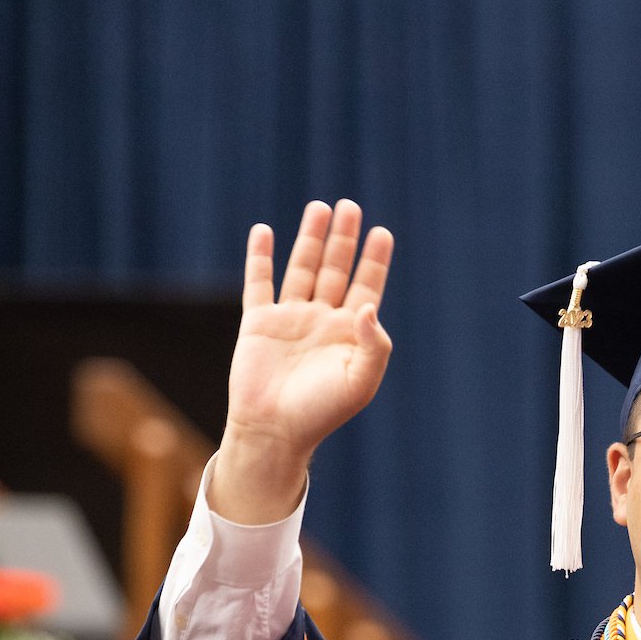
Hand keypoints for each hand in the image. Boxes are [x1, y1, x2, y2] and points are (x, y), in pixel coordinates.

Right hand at [212, 200, 393, 522]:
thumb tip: (369, 306)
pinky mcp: (259, 323)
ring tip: (319, 208)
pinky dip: (260, 257)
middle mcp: (322, 320)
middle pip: (335, 269)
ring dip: (310, 239)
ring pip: (302, 268)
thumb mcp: (361, 381)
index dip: (374, 260)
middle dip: (343, 239)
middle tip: (350, 206)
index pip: (366, 287)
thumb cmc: (322, 412)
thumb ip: (374, 344)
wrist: (275, 432)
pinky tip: (264, 231)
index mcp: (350, 334)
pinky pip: (260, 283)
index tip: (381, 233)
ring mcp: (290, 319)